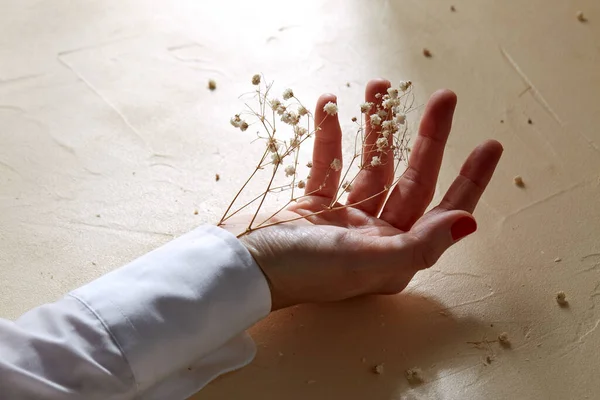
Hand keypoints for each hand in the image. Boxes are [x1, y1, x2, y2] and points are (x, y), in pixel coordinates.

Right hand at [222, 79, 502, 310]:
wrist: (241, 269)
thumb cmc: (304, 271)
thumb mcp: (366, 259)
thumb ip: (419, 244)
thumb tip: (469, 223)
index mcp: (395, 256)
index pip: (442, 212)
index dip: (469, 180)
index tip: (488, 144)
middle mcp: (375, 238)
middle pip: (411, 180)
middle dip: (428, 139)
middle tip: (443, 98)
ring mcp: (344, 221)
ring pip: (371, 166)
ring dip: (376, 128)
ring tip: (380, 87)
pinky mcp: (314, 206)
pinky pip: (328, 165)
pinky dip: (328, 137)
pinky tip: (329, 107)